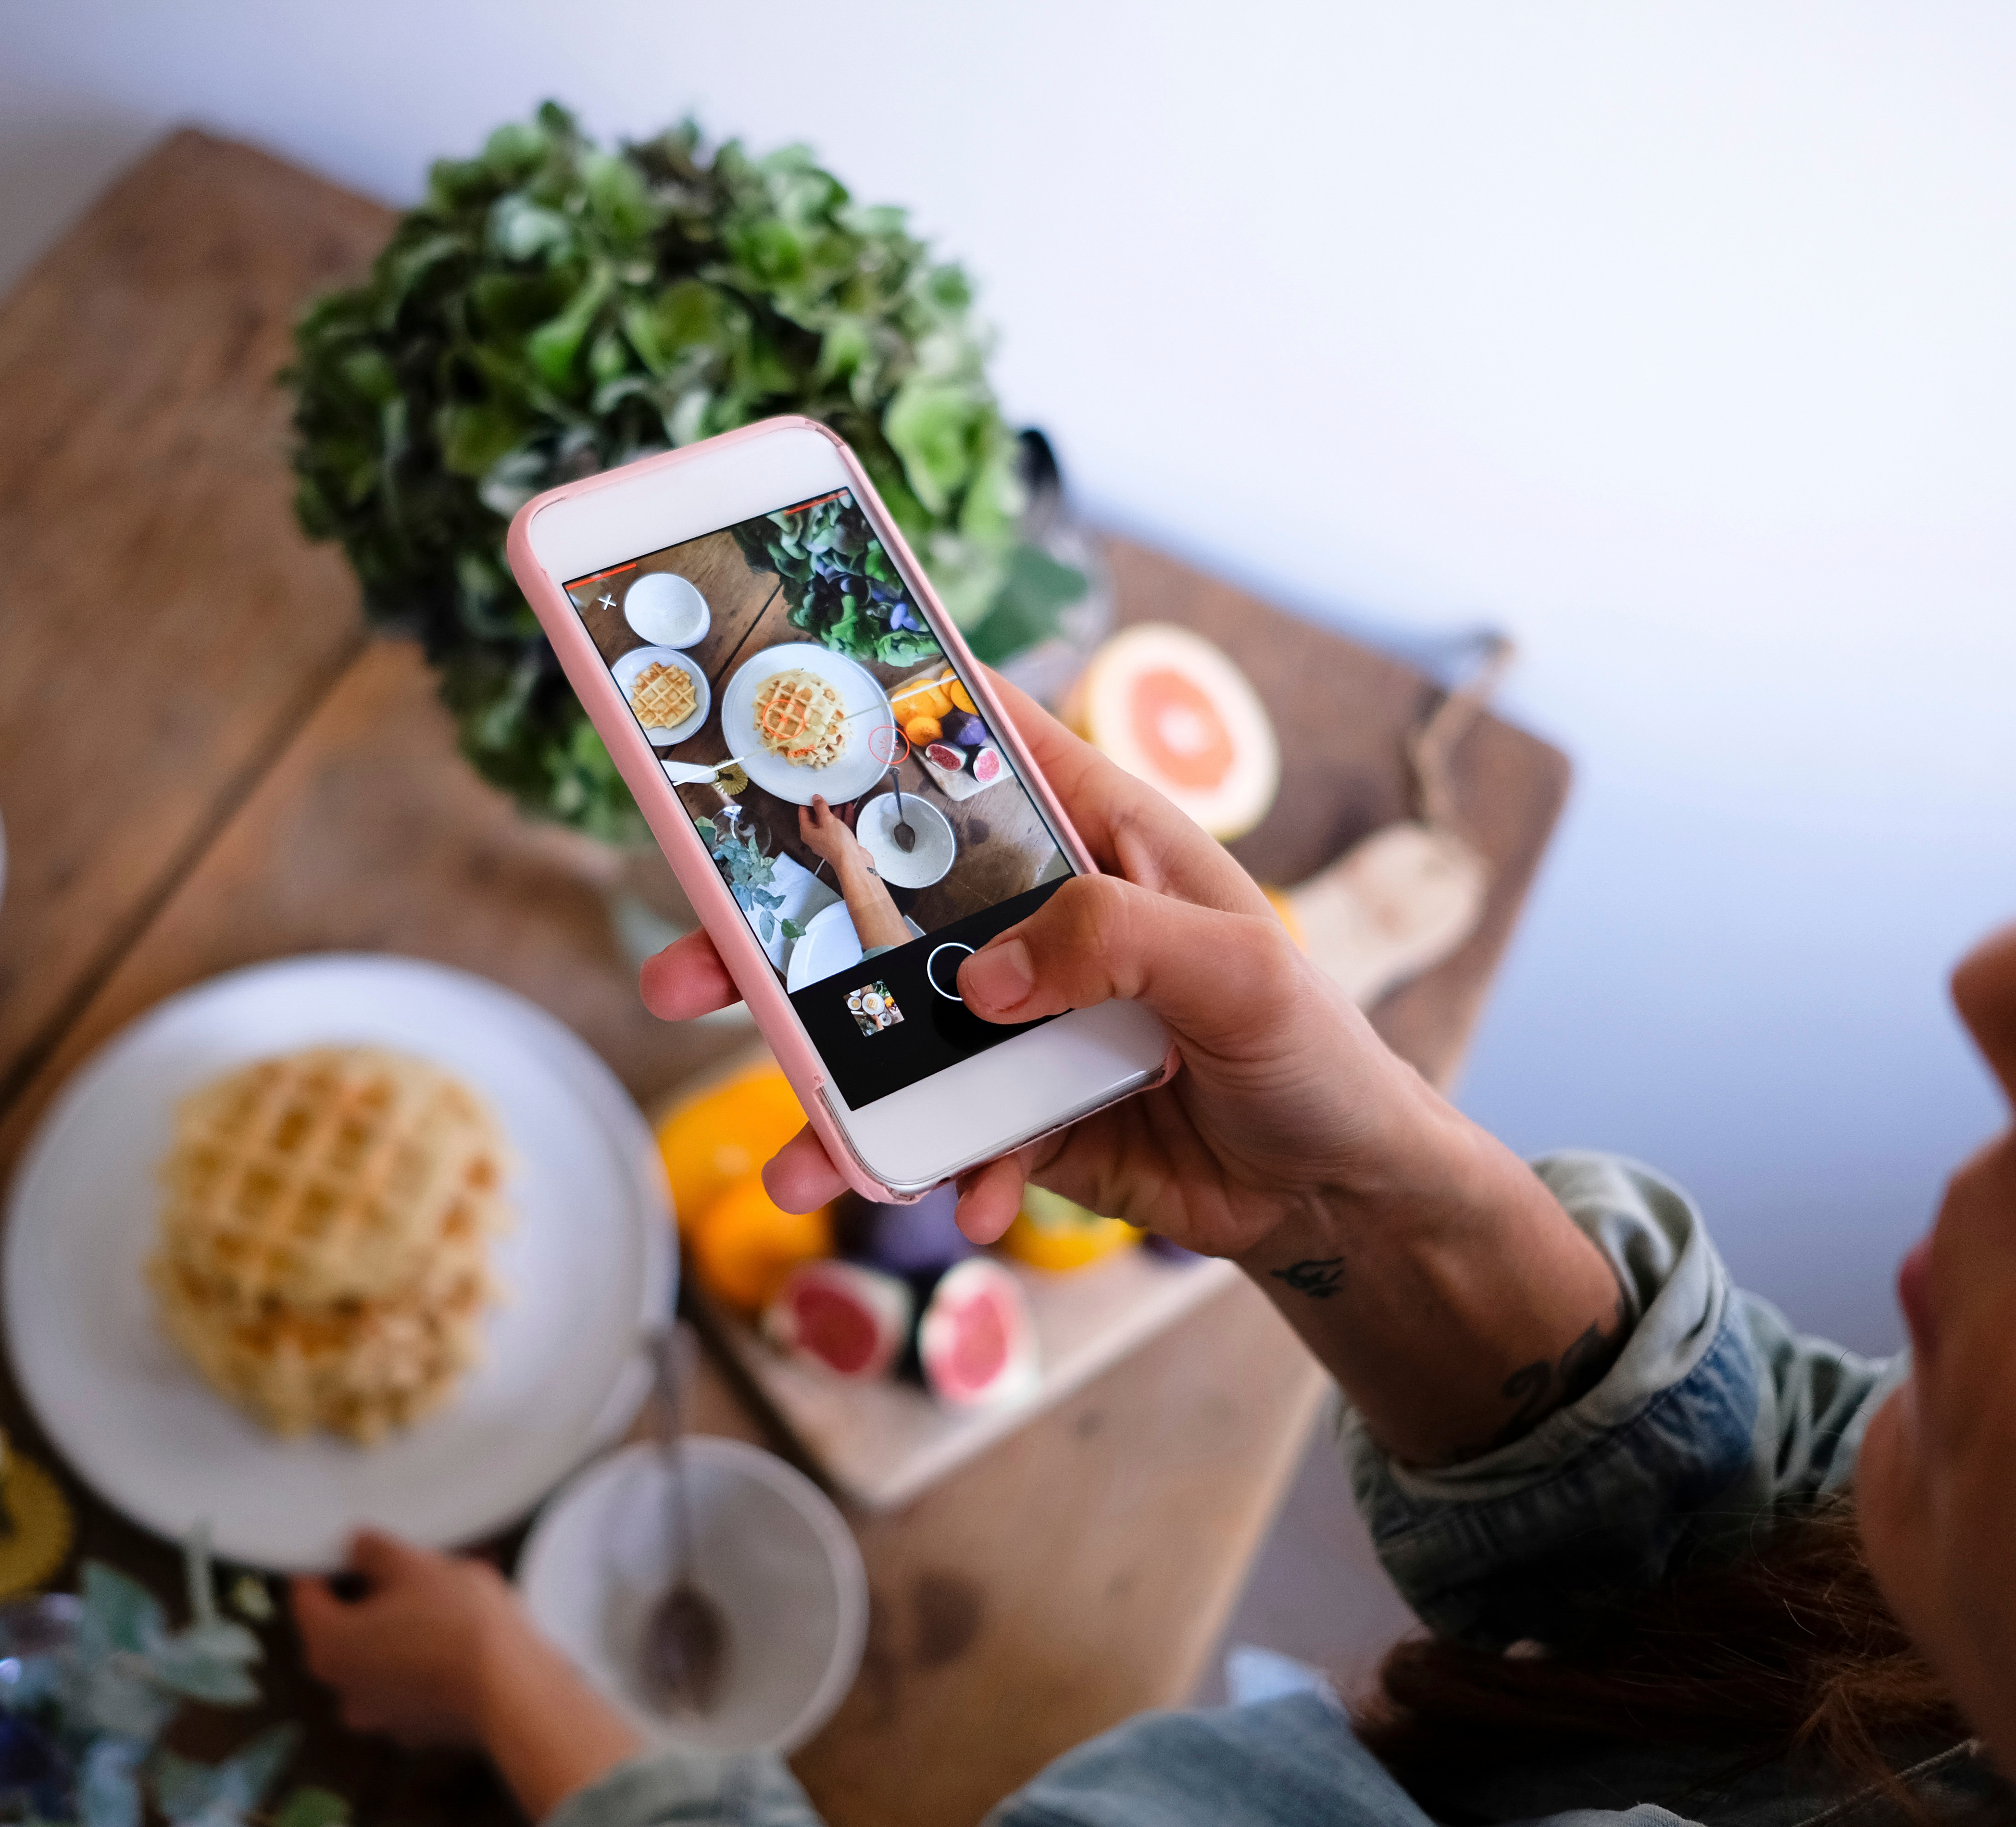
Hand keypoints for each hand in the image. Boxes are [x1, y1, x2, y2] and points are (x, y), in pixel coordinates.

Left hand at [292, 1532, 639, 1813]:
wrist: (515, 1691)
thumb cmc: (458, 1624)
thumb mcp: (412, 1564)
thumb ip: (372, 1550)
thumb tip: (357, 1548)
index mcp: (328, 1646)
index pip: (305, 1594)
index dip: (325, 1562)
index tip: (351, 1544)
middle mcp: (344, 1689)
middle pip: (347, 1625)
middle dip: (378, 1588)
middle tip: (412, 1561)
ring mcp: (382, 1714)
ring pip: (383, 1650)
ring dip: (408, 1618)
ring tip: (451, 1583)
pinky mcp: (419, 1726)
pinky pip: (412, 1676)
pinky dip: (428, 1650)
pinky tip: (463, 1623)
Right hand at [645, 676, 1456, 1260]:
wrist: (1334, 1197)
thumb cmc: (1317, 1057)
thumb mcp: (1243, 974)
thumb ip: (1115, 946)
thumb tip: (985, 976)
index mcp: (1100, 840)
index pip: (983, 737)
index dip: (887, 707)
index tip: (776, 702)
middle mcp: (1041, 918)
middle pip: (883, 900)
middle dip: (775, 938)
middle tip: (681, 976)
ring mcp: (1018, 1020)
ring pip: (885, 1035)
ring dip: (826, 1095)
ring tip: (791, 1164)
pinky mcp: (1017, 1112)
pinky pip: (944, 1137)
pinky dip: (936, 1173)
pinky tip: (959, 1204)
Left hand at [797, 793, 870, 877]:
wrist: (853, 862)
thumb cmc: (838, 847)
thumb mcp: (828, 821)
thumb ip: (821, 808)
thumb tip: (816, 800)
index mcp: (808, 833)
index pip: (803, 814)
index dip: (807, 803)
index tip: (811, 795)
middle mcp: (817, 838)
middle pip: (818, 818)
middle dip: (824, 806)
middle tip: (827, 795)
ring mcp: (830, 840)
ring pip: (831, 822)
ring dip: (836, 811)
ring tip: (840, 799)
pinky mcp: (841, 842)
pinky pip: (841, 826)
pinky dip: (844, 817)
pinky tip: (848, 809)